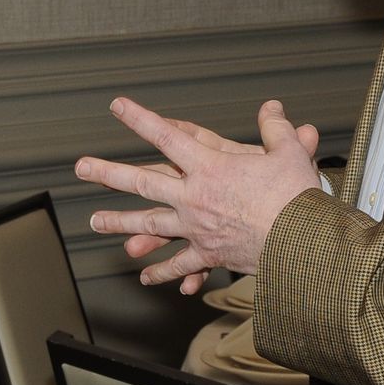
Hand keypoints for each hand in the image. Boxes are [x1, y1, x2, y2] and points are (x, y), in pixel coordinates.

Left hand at [75, 97, 320, 293]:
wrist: (303, 244)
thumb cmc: (296, 196)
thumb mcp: (288, 153)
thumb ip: (276, 128)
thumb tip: (273, 107)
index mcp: (210, 166)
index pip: (166, 135)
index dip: (139, 119)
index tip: (117, 107)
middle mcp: (194, 196)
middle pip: (142, 181)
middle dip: (108, 173)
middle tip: (80, 168)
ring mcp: (197, 228)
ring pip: (150, 224)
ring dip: (120, 223)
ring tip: (96, 222)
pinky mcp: (209, 254)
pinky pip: (179, 264)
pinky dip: (163, 272)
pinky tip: (146, 277)